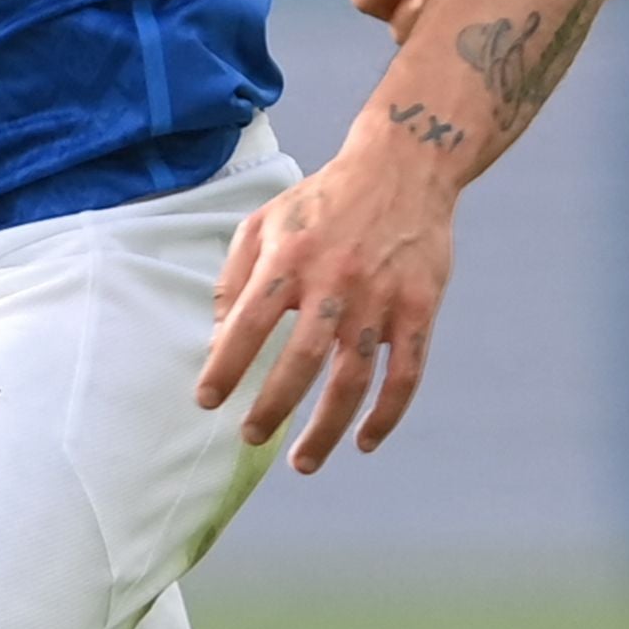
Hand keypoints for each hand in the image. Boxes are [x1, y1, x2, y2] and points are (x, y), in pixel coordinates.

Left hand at [196, 130, 459, 471]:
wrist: (404, 167)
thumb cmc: (324, 201)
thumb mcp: (265, 220)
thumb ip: (235, 277)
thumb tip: (218, 339)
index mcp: (290, 257)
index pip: (248, 323)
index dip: (225, 366)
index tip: (209, 400)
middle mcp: (335, 280)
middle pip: (301, 360)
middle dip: (272, 406)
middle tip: (252, 435)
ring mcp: (381, 298)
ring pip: (353, 379)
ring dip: (326, 428)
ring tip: (302, 461)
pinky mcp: (419, 309)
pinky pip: (405, 374)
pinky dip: (386, 415)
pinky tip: (365, 441)